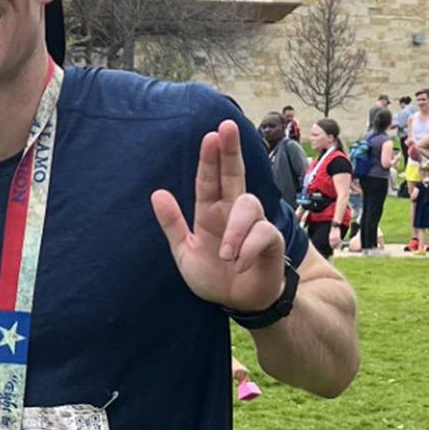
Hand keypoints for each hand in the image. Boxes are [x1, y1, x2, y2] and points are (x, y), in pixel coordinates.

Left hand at [152, 122, 288, 313]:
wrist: (238, 302)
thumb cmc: (213, 276)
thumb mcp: (185, 253)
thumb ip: (173, 225)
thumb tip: (157, 193)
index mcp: (211, 212)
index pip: (210, 179)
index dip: (210, 158)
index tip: (211, 135)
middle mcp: (233, 212)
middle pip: (235, 173)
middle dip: (230, 150)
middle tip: (226, 126)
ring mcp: (254, 224)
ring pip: (248, 205)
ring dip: (234, 232)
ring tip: (224, 256)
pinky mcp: (271, 241)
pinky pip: (261, 234)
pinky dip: (246, 250)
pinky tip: (237, 265)